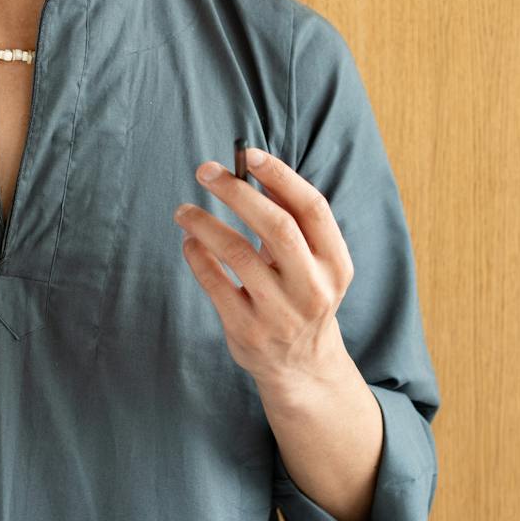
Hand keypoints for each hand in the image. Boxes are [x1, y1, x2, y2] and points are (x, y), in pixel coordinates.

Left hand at [174, 147, 352, 386]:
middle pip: (277, 226)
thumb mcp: (313, 264)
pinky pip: (214, 282)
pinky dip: (197, 255)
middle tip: (205, 171)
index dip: (281, 176)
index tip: (249, 154)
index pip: (312, 208)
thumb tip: (255, 170)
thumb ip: (292, 221)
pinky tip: (189, 241)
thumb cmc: (301, 296)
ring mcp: (280, 312)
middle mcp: (313, 288)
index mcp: (336, 264)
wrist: (302, 366)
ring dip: (205, 223)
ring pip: (237, 253)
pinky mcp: (247, 330)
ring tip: (183, 210)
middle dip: (237, 193)